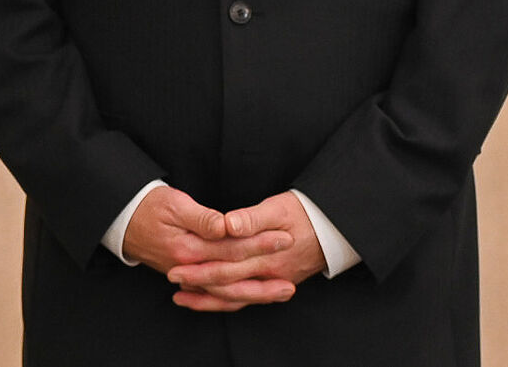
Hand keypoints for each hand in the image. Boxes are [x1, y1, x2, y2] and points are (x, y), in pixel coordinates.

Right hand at [122, 185, 290, 302]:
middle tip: (293, 274)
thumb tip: (225, 226)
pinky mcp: (186, 276)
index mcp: (187, 247)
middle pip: (233, 276)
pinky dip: (233, 298)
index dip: (259, 242)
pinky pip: (213, 294)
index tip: (283, 236)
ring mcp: (187, 275)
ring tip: (283, 291)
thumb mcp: (172, 203)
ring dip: (256, 293)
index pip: (230, 247)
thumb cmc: (147, 205)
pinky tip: (252, 297)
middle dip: (265, 274)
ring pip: (225, 292)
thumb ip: (201, 217)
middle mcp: (188, 267)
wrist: (120, 219)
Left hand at [166, 191, 324, 311]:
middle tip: (173, 280)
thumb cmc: (305, 213)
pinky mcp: (277, 281)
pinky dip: (228, 299)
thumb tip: (229, 225)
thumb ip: (252, 218)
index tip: (177, 268)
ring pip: (238, 297)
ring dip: (210, 298)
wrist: (335, 227)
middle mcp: (270, 274)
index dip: (200, 269)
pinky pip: (249, 296)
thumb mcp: (279, 208)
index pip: (227, 267)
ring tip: (183, 297)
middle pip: (228, 285)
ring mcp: (275, 280)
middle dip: (199, 285)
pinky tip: (212, 297)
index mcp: (267, 256)